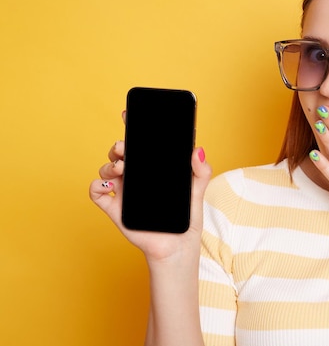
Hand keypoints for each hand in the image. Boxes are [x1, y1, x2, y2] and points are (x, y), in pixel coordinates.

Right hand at [88, 113, 211, 262]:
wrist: (178, 247)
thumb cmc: (186, 219)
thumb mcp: (197, 191)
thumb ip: (200, 170)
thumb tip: (198, 150)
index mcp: (153, 169)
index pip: (140, 144)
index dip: (131, 127)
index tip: (128, 113)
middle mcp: (135, 177)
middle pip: (119, 153)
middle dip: (119, 145)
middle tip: (126, 147)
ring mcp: (123, 191)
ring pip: (106, 169)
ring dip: (110, 163)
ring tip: (122, 167)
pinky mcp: (114, 208)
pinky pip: (96, 191)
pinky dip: (96, 185)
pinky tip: (110, 185)